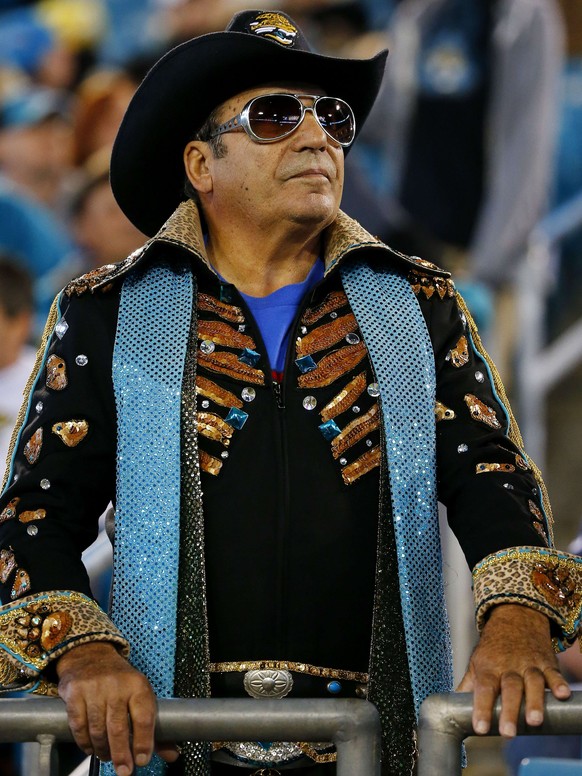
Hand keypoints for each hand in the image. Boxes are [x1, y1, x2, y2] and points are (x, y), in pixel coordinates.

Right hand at [57, 642, 178, 774]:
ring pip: (98, 729)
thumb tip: (173, 754)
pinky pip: (79, 725)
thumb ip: (154, 727)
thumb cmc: (120, 681)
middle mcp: (117, 685)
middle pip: (119, 727)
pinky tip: (91, 748)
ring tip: (107, 757)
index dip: (144, 741)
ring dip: (103, 750)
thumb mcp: (140, 695)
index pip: (144, 717)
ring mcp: (94, 688)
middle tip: (124, 770)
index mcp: (138, 685)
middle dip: (122, 754)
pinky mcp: (75, 692)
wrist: (90, 656)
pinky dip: (84, 742)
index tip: (142, 760)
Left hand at [457, 604, 570, 737]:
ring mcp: (529, 663)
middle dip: (509, 711)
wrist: (515, 616)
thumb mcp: (477, 662)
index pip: (483, 689)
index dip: (481, 708)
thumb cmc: (494, 647)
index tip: (480, 728)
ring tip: (534, 721)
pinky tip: (563, 695)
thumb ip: (468, 686)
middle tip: (508, 733)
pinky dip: (559, 683)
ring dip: (534, 701)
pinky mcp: (546, 662)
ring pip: (532, 682)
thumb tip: (452, 707)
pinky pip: (554, 673)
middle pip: (509, 689)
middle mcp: (508, 666)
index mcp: (488, 667)